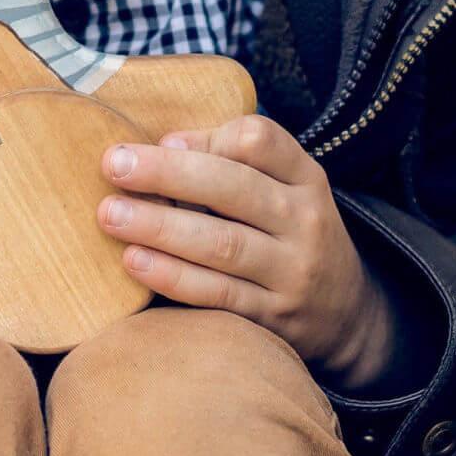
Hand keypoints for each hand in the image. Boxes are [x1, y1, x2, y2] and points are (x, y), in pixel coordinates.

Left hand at [97, 113, 397, 385]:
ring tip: (110, 214)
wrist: (345, 314)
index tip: (163, 141)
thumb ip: (223, 157)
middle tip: (113, 165)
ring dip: (159, 227)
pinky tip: (133, 260)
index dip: (207, 136)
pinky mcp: (273, 319)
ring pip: (222, 244)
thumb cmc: (284, 228)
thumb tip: (164, 146)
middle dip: (166, 174)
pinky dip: (172, 277)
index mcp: (303, 176)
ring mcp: (291, 273)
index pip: (260, 139)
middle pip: (233, 188)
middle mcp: (304, 221)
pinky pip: (217, 295)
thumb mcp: (278, 185)